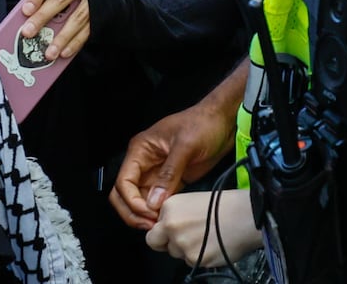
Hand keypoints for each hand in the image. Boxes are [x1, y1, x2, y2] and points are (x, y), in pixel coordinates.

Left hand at [19, 0, 89, 59]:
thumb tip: (26, 15)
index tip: (25, 10)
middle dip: (43, 17)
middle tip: (28, 33)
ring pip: (77, 18)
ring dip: (61, 38)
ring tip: (48, 53)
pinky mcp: (102, 12)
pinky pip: (88, 30)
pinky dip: (75, 43)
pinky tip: (64, 53)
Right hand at [110, 100, 237, 229]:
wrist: (223, 121)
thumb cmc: (203, 125)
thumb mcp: (185, 146)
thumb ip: (169, 174)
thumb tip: (153, 202)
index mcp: (140, 150)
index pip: (123, 182)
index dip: (132, 201)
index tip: (148, 213)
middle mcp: (143, 163)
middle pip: (124, 194)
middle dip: (133, 212)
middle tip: (151, 225)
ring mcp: (156, 174)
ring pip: (139, 201)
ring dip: (145, 216)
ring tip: (161, 225)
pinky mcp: (170, 182)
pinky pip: (157, 201)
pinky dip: (158, 213)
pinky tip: (169, 219)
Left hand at [145, 189, 261, 267]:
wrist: (246, 215)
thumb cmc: (224, 205)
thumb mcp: (191, 200)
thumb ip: (174, 215)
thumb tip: (164, 228)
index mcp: (169, 208)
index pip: (152, 229)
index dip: (163, 232)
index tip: (172, 231)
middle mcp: (171, 226)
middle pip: (157, 244)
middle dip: (168, 243)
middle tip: (185, 238)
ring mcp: (182, 245)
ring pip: (176, 254)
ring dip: (187, 250)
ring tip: (205, 237)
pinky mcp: (196, 259)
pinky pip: (191, 263)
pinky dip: (200, 257)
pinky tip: (212, 245)